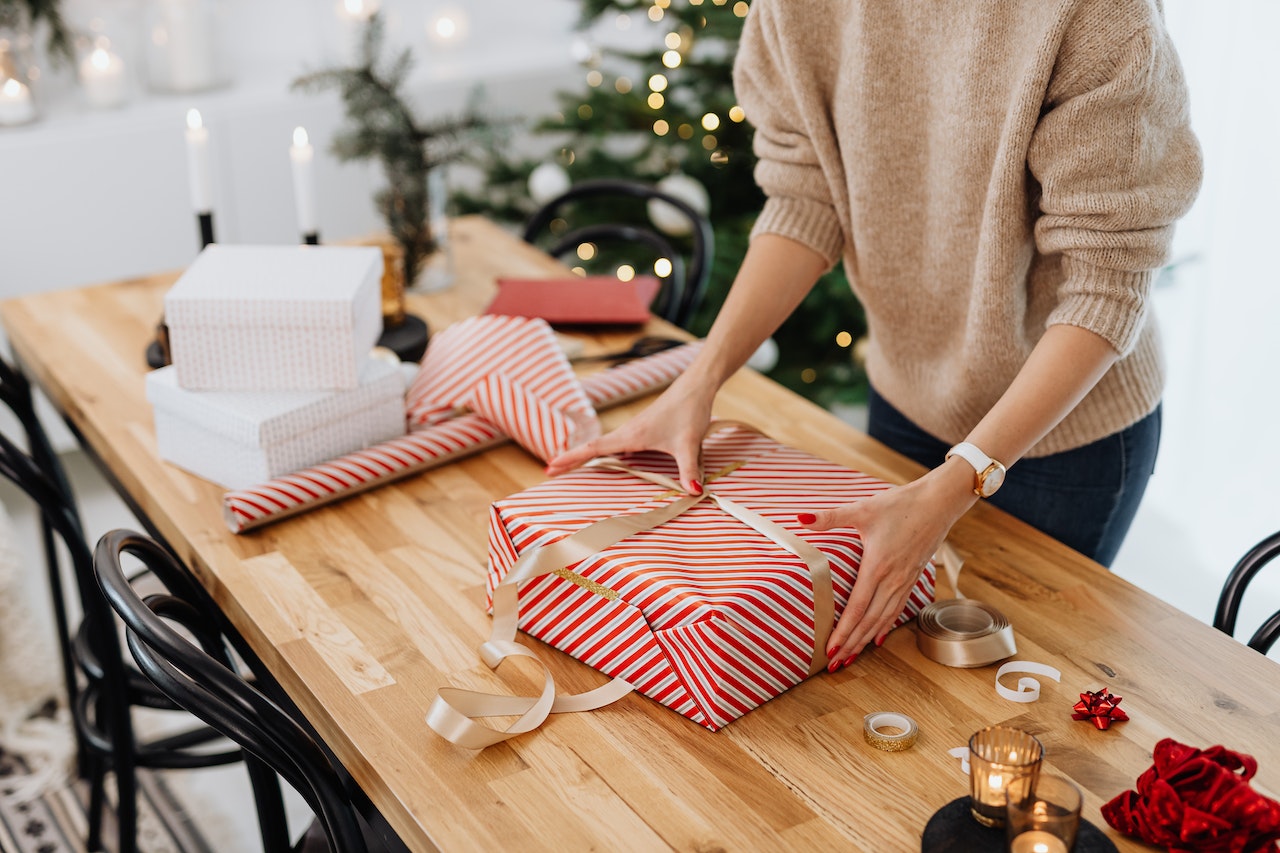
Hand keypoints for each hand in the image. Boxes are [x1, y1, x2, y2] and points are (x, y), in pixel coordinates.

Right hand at [544, 369, 717, 492]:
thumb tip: (693, 492)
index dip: (571, 458)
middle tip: (550, 472)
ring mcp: (635, 430)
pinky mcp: (644, 429)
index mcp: (631, 435)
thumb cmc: (689, 411)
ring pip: (605, 446)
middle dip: (572, 460)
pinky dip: (608, 453)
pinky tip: (613, 461)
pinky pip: (619, 445)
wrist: (696, 386)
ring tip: (572, 468)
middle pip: (593, 449)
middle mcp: (628, 432)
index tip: (550, 466)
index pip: (593, 449)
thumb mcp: (688, 444)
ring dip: (588, 456)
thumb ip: (689, 470)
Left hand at [801, 460, 976, 669]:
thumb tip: (800, 517)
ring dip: (866, 640)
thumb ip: (830, 517)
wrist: (939, 502)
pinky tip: (877, 637)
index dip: (844, 631)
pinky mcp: (912, 578)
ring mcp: (904, 581)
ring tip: (852, 657)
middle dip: (852, 644)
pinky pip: (897, 609)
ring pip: (883, 619)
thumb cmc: (901, 505)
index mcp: (877, 567)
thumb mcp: (863, 509)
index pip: (857, 608)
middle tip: (835, 665)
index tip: (831, 649)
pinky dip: (885, 626)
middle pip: (869, 621)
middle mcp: (892, 580)